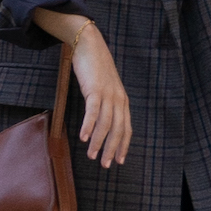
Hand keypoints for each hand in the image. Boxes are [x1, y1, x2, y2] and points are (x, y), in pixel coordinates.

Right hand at [67, 24, 130, 169]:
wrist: (90, 45)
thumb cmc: (94, 68)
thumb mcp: (103, 88)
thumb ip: (104, 103)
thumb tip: (99, 120)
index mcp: (122, 101)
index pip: (126, 128)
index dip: (123, 145)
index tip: (119, 160)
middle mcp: (119, 99)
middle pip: (118, 130)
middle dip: (112, 149)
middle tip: (106, 165)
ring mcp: (108, 94)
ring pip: (106, 124)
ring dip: (99, 142)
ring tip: (92, 156)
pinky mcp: (96, 89)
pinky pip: (94, 111)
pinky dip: (89, 126)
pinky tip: (84, 138)